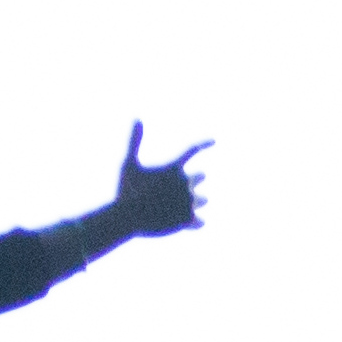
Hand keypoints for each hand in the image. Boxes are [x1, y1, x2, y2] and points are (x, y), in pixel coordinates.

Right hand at [112, 123, 209, 239]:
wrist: (127, 217)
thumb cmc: (127, 189)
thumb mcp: (128, 163)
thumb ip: (135, 141)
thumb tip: (137, 118)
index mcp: (174, 168)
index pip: (192, 150)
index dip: (204, 144)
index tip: (214, 141)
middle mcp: (186, 183)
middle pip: (200, 177)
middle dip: (193, 180)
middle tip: (179, 187)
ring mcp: (188, 203)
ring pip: (203, 200)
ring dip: (195, 201)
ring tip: (179, 206)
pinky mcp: (188, 220)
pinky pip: (200, 221)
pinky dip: (196, 222)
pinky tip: (194, 223)